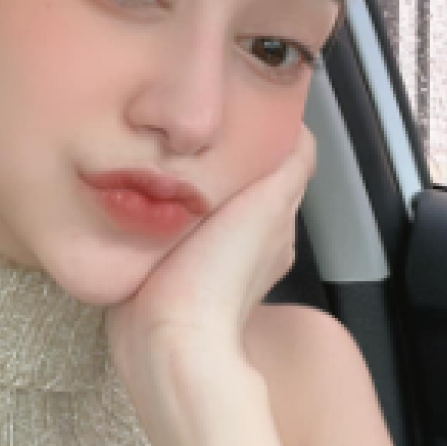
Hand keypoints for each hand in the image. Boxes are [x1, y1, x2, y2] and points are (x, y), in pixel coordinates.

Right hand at [105, 123, 315, 387]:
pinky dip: (166, 206)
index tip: (237, 105)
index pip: (279, 168)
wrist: (167, 340)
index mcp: (276, 225)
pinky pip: (172, 225)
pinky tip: (147, 192)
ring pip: (206, 202)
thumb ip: (289, 167)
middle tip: (196, 120)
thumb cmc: (220, 272)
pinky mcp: (169, 270)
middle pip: (241, 182)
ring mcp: (207, 258)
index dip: (264, 135)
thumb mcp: (269, 205)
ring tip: (166, 148)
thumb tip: (300, 127)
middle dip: (224, 153)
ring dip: (192, 180)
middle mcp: (249, 243)